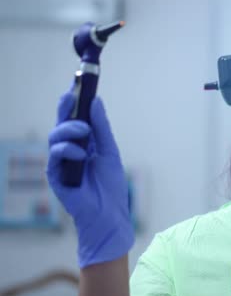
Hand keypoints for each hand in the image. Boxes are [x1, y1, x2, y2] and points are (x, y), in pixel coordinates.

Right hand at [46, 92, 133, 267]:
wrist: (109, 213)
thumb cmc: (110, 185)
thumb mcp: (110, 151)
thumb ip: (102, 128)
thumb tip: (96, 101)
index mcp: (84, 142)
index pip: (75, 117)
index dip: (74, 101)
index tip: (77, 82)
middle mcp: (70, 149)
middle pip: (62, 122)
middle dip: (66, 108)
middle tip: (71, 96)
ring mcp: (60, 161)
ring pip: (56, 135)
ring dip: (70, 130)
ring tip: (85, 131)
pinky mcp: (55, 175)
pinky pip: (55, 155)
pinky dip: (67, 150)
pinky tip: (80, 153)